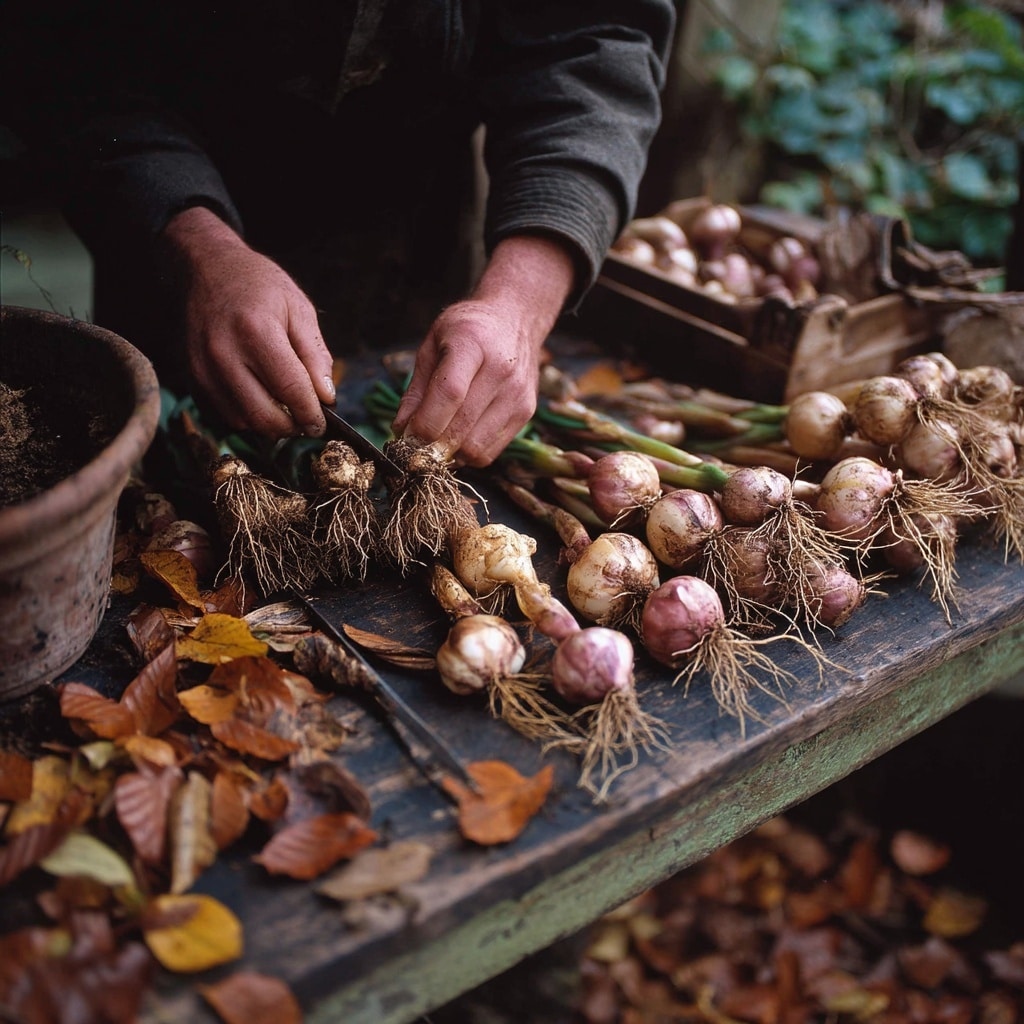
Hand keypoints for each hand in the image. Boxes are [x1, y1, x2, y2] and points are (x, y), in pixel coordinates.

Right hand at [161, 207, 335, 437]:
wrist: (208, 269)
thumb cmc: (259, 286)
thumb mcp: (299, 309)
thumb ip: (315, 356)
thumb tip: (327, 398)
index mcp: (256, 331)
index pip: (291, 390)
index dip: (311, 415)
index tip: (321, 424)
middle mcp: (224, 353)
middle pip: (264, 416)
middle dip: (291, 427)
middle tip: (305, 421)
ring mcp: (203, 368)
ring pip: (243, 422)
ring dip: (269, 425)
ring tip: (284, 409)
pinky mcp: (192, 378)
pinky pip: (223, 415)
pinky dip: (246, 417)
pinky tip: (260, 399)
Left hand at [392, 235, 575, 466]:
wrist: (514, 319)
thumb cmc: (467, 330)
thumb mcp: (432, 345)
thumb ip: (416, 389)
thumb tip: (402, 430)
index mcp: (472, 343)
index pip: (450, 393)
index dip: (425, 423)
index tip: (407, 438)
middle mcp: (501, 369)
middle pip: (462, 427)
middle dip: (431, 445)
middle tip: (415, 445)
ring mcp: (517, 393)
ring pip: (475, 448)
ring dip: (450, 454)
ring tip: (437, 440)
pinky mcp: (526, 412)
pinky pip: (490, 452)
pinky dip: (468, 454)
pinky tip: (458, 438)